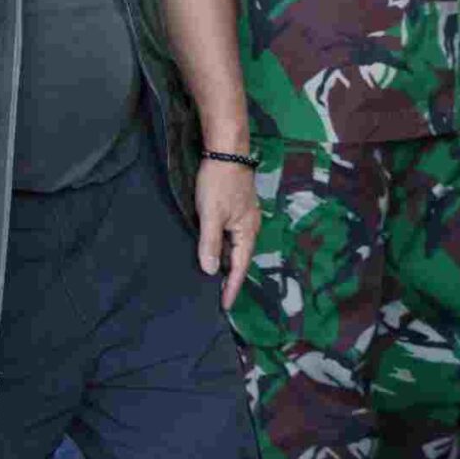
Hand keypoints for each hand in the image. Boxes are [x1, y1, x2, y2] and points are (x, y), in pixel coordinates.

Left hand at [194, 158, 260, 311]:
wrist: (227, 152)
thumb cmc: (219, 183)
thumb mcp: (210, 215)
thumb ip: (209, 244)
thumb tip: (210, 271)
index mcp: (247, 232)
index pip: (239, 267)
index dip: (232, 287)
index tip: (225, 306)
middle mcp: (249, 227)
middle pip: (239, 259)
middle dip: (229, 278)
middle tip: (217, 298)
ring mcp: (244, 218)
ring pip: (234, 248)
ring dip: (225, 263)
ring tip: (213, 280)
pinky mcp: (236, 209)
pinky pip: (230, 237)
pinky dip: (222, 248)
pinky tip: (212, 251)